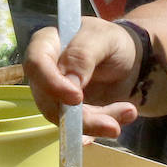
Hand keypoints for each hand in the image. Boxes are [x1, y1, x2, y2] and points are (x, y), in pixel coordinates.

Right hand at [24, 23, 140, 137]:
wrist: (130, 60)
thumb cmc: (113, 41)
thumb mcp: (105, 39)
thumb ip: (84, 54)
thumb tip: (68, 80)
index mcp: (47, 43)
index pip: (36, 64)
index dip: (51, 83)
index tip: (76, 98)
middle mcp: (44, 71)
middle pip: (49, 100)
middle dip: (82, 116)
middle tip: (112, 124)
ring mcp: (55, 94)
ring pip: (63, 119)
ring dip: (95, 124)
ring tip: (129, 113)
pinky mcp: (68, 112)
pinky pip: (77, 126)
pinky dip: (100, 127)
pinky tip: (125, 116)